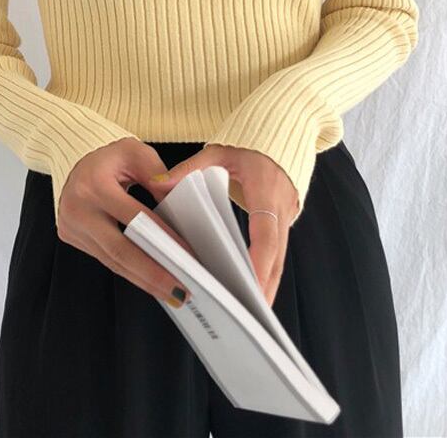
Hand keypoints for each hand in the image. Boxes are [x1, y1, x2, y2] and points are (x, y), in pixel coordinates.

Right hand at [57, 138, 199, 307]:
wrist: (76, 162)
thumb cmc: (109, 158)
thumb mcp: (136, 153)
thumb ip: (157, 174)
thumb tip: (175, 201)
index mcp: (94, 185)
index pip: (135, 218)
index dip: (162, 239)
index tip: (187, 257)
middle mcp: (77, 208)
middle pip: (119, 250)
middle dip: (152, 273)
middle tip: (181, 291)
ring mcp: (70, 225)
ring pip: (111, 260)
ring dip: (142, 279)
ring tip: (171, 292)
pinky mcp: (69, 236)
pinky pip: (104, 258)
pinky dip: (129, 270)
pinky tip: (149, 279)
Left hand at [151, 144, 299, 307]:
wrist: (279, 133)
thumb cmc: (247, 144)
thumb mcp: (218, 151)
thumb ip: (189, 169)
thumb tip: (159, 183)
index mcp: (266, 189)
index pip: (265, 231)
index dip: (258, 259)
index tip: (249, 283)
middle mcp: (282, 206)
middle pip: (276, 254)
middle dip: (265, 284)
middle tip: (251, 313)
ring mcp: (288, 214)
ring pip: (280, 257)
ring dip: (268, 283)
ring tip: (252, 312)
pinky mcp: (285, 220)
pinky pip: (278, 251)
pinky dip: (267, 270)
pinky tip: (252, 288)